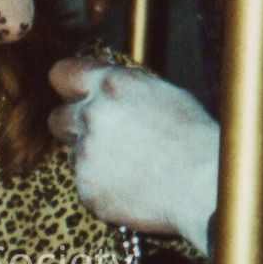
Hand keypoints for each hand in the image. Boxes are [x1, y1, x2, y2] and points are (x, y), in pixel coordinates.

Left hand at [48, 60, 219, 241]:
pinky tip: (133, 188)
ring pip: (74, 155)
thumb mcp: (162, 95)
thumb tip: (102, 86)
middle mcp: (92, 115)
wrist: (204, 186)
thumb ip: (123, 89)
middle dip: (74, 126)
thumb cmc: (194, 139)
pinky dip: (103, 187)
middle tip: (101, 137)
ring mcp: (86, 154)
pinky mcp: (86, 189)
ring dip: (94, 159)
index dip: (68, 87)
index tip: (72, 95)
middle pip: (58, 118)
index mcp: (111, 85)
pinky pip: (86, 185)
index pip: (63, 74)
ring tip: (132, 167)